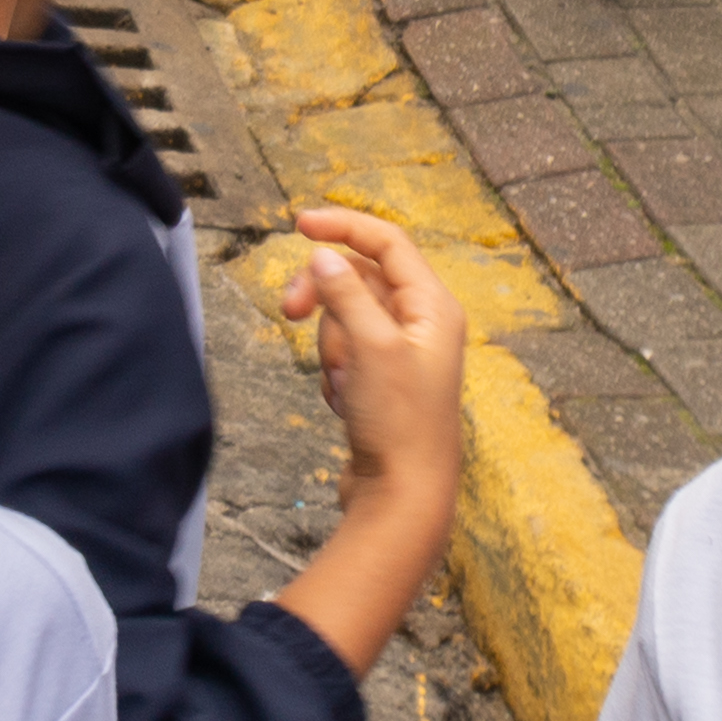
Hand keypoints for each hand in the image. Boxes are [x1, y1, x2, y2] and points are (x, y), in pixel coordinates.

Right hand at [276, 204, 467, 491]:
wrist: (402, 495)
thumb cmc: (398, 422)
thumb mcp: (370, 346)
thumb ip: (344, 293)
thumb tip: (323, 256)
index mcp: (433, 307)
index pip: (387, 242)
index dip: (343, 226)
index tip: (298, 225)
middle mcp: (423, 324)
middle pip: (359, 278)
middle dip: (323, 296)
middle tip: (288, 311)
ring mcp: (402, 353)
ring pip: (346, 316)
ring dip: (330, 343)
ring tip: (342, 382)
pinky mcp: (383, 380)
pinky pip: (345, 350)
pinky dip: (334, 369)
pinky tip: (344, 400)